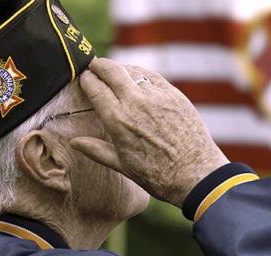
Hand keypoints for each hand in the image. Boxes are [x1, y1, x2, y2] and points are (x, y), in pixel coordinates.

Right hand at [71, 58, 228, 206]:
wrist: (196, 173)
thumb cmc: (157, 174)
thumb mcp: (121, 165)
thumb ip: (96, 150)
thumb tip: (74, 142)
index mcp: (117, 119)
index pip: (94, 86)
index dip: (86, 79)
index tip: (83, 78)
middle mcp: (136, 102)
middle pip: (111, 70)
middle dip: (99, 65)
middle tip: (94, 66)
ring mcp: (157, 96)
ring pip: (133, 70)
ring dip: (120, 68)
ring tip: (114, 72)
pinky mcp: (176, 95)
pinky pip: (154, 76)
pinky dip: (142, 74)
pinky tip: (137, 77)